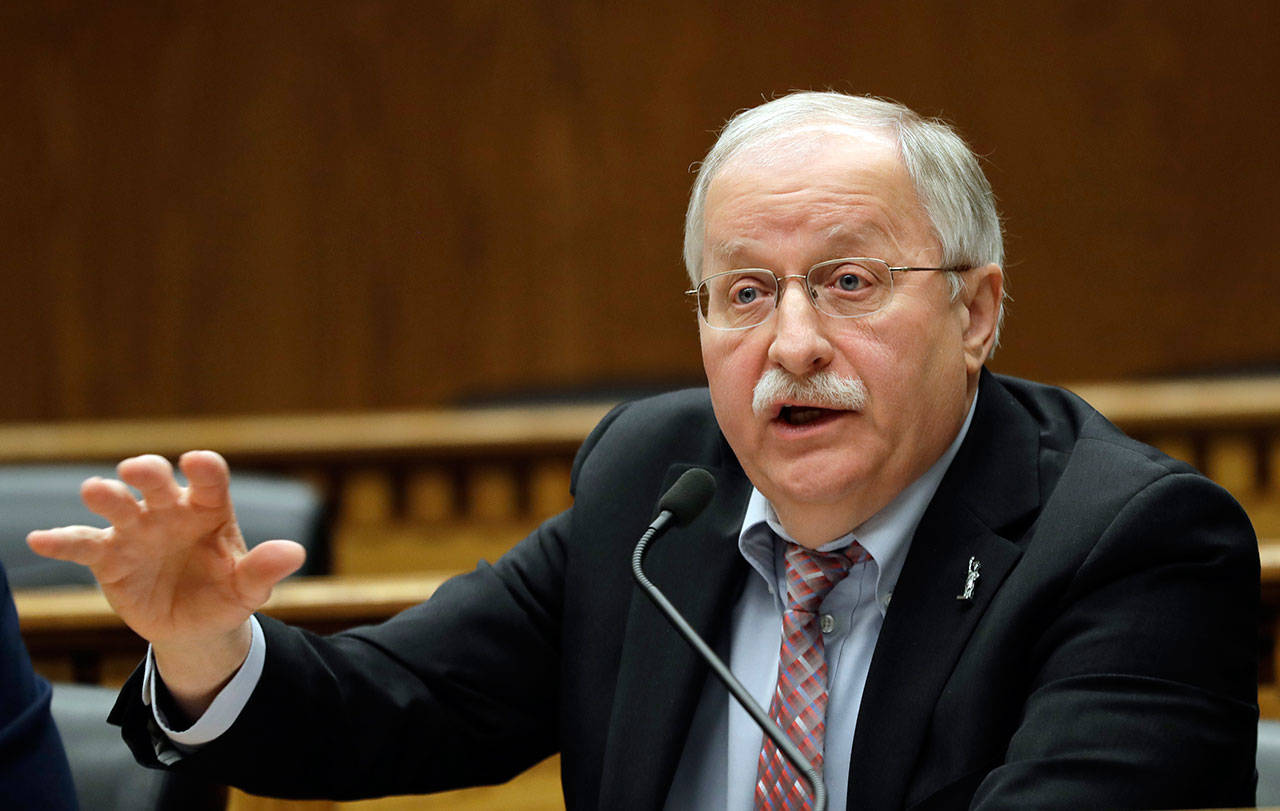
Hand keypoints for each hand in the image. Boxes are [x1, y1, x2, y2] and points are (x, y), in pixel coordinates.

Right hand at [27, 451, 304, 703]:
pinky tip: (40, 539)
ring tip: (96, 491)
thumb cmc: (226, 595)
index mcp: (210, 509)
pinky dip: (62, 541)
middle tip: (139, 470)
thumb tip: (296, 553)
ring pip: (118, 505)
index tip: (198, 462)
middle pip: (158, 482)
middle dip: (149, 473)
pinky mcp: (109, 557)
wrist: (195, 626)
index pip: (210, 480)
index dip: (205, 469)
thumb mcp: (249, 588)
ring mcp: (137, 530)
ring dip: (107, 495)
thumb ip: (266, 569)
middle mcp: (170, 511)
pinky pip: (83, 545)